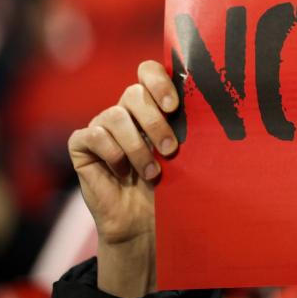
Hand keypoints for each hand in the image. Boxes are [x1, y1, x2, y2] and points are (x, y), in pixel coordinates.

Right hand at [67, 61, 179, 297]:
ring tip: (153, 172)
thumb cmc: (171, 188)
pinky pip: (93, 135)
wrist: (145, 225)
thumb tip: (214, 109)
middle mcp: (126, 111)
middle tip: (171, 149)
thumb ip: (189, 129)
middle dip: (155, 121)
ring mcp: (102, 126)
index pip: (148, 72)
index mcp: (152, 106)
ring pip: (115, 115)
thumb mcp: (186, 156)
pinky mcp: (82, 145)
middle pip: (134, 93)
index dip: (158, 81)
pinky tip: (122, 172)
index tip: (174, 106)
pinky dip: (112, 153)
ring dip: (137, 146)